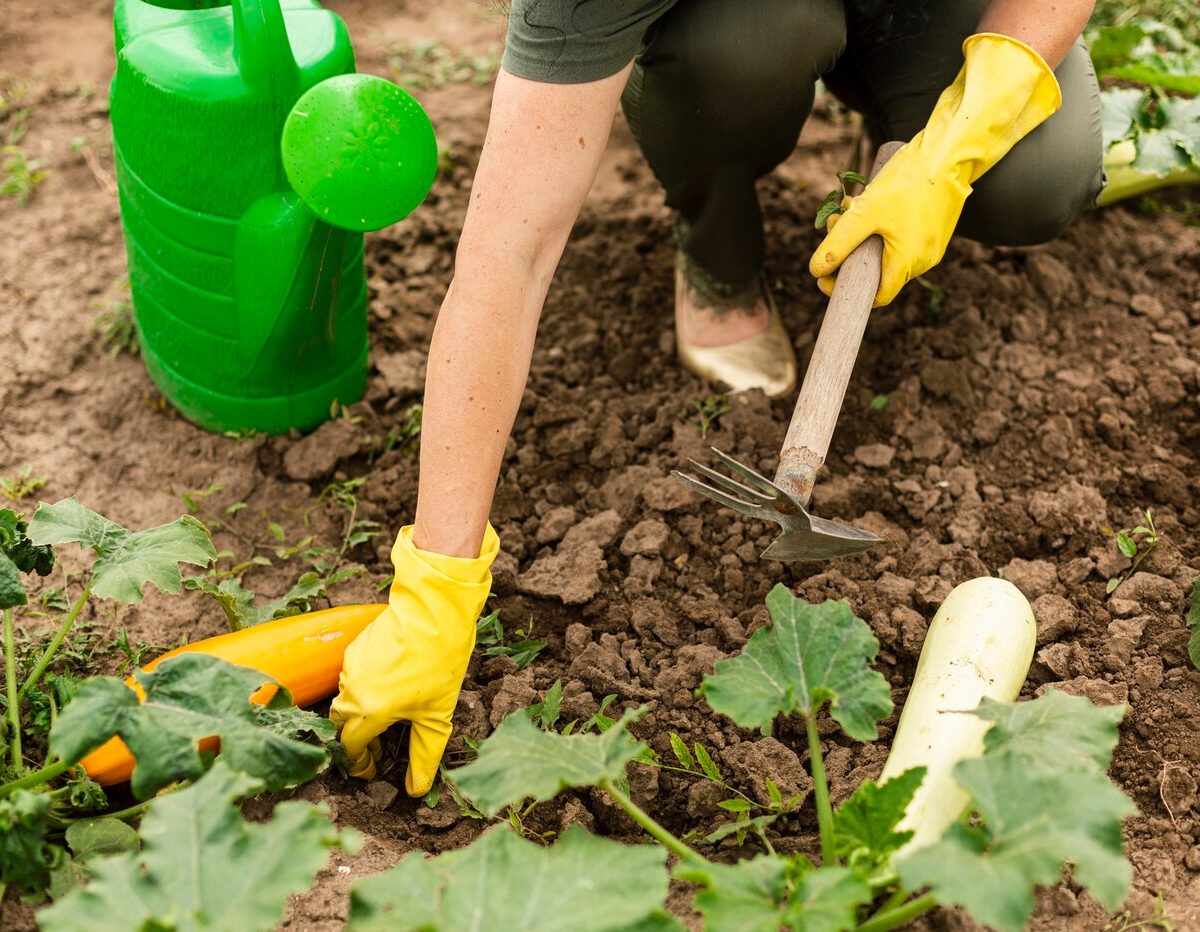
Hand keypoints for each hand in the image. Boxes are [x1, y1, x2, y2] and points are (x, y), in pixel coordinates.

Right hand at [330, 523, 498, 794]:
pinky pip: (351, 678)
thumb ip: (424, 756)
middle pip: (340, 725)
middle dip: (355, 741)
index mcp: (370, 712)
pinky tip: (388, 688)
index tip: (371, 769)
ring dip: (359, 715)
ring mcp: (351, 668)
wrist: (435, 614)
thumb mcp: (437, 717)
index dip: (359, 763)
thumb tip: (417, 791)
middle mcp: (352, 691)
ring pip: (345, 701)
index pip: (350, 747)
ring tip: (386, 719)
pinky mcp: (355, 649)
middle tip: (377, 750)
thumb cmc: (440, 665)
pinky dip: (363, 691)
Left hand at [810, 33, 1061, 306]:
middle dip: (848, 250)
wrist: (951, 152)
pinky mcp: (934, 229)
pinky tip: (869, 201)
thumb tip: (816, 271)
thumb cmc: (908, 182)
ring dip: (862, 233)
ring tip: (850, 205)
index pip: (876, 296)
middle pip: (877, 270)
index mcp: (908, 263)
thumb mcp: (865, 213)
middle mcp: (924, 260)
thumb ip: (838, 244)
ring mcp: (932, 245)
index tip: (824, 277)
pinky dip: (880, 226)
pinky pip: (901, 238)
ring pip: (886, 251)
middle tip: (833, 222)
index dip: (846, 289)